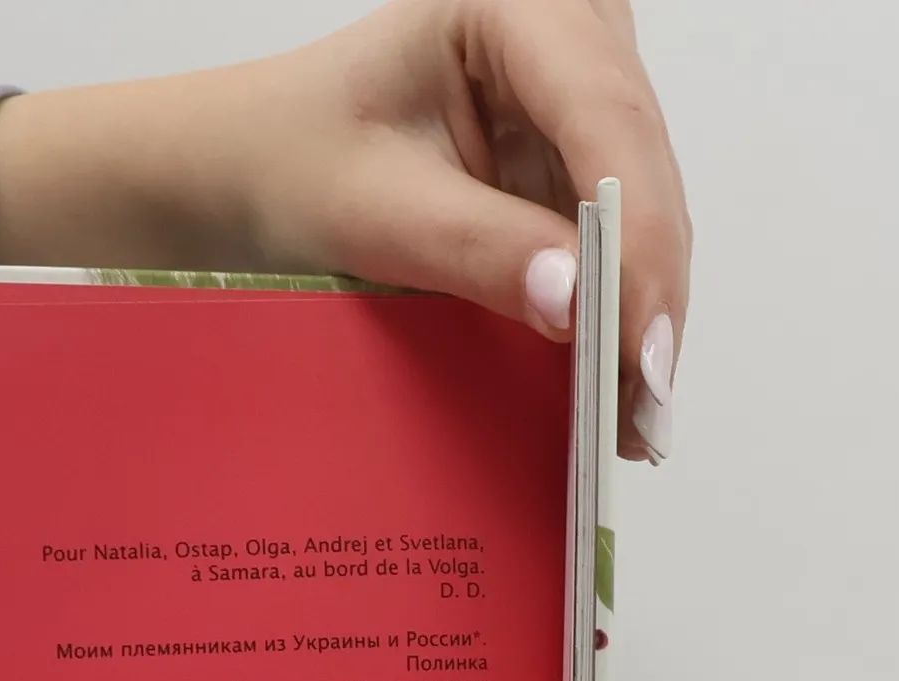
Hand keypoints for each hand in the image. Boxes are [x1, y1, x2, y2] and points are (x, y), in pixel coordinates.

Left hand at [0, 0, 687, 461]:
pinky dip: (611, 311)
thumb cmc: (290, 163)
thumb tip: (577, 305)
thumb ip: (479, 250)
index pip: (604, 124)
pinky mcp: (572, 155)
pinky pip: (612, 237)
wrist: (251, 166)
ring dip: (640, 315)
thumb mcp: (373, 212)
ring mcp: (581, 93)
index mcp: (517, 3)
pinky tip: (615, 387)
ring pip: (642, 210)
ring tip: (637, 420)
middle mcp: (571, 31)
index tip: (640, 345)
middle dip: (647, 295)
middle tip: (646, 411)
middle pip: (639, 170)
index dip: (635, 241)